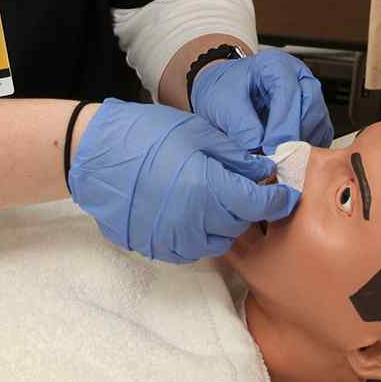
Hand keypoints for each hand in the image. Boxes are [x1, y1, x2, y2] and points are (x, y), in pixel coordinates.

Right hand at [69, 98, 299, 262]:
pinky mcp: (157, 248)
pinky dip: (201, 233)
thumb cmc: (145, 135)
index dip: (277, 199)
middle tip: (243, 186)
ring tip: (215, 197)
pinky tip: (192, 210)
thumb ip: (235, 156)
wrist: (95, 154)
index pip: (259, 205)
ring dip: (226, 222)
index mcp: (208, 189)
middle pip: (241, 225)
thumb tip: (264, 170)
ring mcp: (173, 240)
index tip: (285, 193)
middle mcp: (194, 223)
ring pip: (219, 241)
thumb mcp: (197, 133)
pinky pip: (193, 248)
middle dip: (249, 207)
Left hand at [190, 48, 332, 152]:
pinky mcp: (313, 117)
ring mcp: (309, 96)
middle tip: (277, 158)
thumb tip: (257, 146)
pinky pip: (319, 134)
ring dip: (301, 144)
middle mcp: (298, 77)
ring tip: (278, 160)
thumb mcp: (222, 103)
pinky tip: (288, 158)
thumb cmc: (225, 91)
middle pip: (310, 105)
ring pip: (318, 122)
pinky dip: (306, 149)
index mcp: (276, 64)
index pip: (288, 91)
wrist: (224, 94)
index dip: (282, 122)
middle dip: (294, 134)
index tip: (271, 147)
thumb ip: (240, 124)